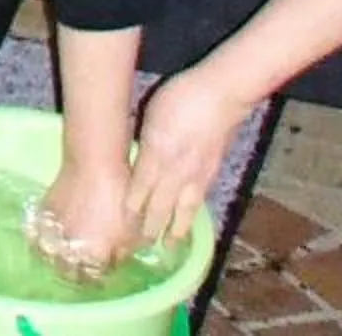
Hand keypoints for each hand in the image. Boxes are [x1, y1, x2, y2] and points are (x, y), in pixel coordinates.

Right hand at [33, 143, 136, 281]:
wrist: (94, 163)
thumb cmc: (120, 197)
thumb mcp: (134, 229)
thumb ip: (125, 251)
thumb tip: (117, 259)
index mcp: (94, 256)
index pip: (94, 278)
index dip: (100, 276)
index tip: (104, 271)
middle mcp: (69, 248)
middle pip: (68, 272)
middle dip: (77, 273)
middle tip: (85, 265)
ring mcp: (53, 231)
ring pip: (49, 255)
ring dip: (56, 258)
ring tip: (64, 254)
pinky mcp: (43, 213)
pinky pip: (38, 235)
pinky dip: (42, 239)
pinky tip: (50, 237)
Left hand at [123, 65, 259, 254]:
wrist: (221, 95)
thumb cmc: (181, 97)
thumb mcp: (150, 114)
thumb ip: (143, 142)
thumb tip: (135, 160)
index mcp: (156, 153)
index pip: (139, 190)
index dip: (130, 209)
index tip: (119, 225)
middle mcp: (176, 170)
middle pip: (160, 206)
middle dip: (150, 228)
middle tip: (141, 247)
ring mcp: (196, 173)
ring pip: (183, 210)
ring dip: (175, 230)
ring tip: (170, 246)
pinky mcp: (212, 172)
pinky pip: (198, 201)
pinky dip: (192, 215)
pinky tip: (189, 220)